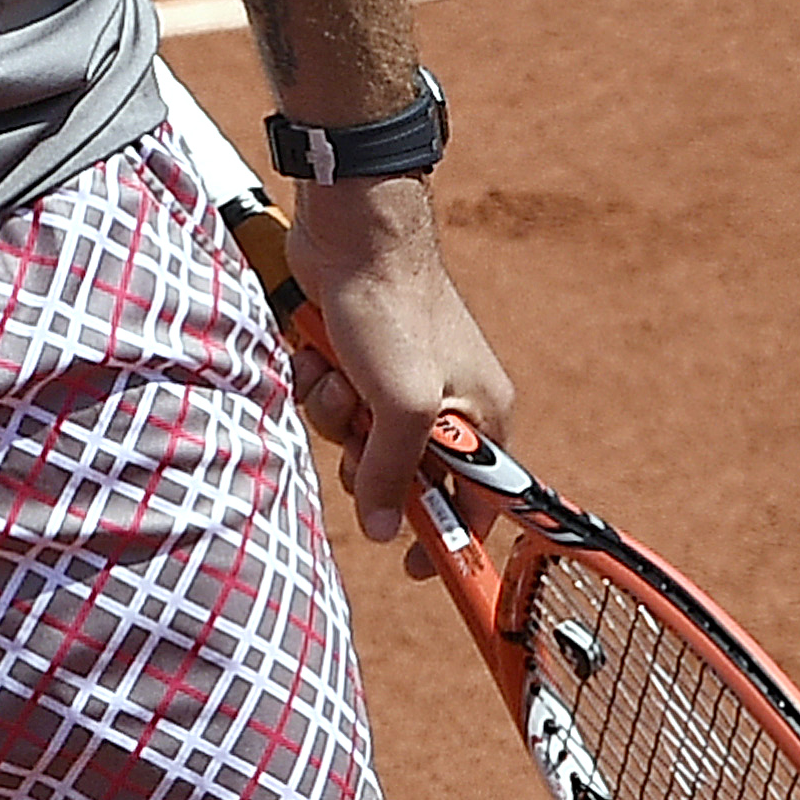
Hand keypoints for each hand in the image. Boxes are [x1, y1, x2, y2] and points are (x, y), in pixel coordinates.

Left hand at [279, 176, 513, 562]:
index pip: (479, 500)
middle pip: (402, 473)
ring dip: (334, 415)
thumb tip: (384, 529)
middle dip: (367, 461)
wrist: (352, 233)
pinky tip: (318, 354)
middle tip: (356, 437)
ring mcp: (399, 379)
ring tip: (337, 376)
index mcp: (481, 417)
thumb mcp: (401, 404)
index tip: (413, 566)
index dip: (447, 535)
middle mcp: (447, 402)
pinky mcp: (359, 359)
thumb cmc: (393, 310)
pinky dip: (319, 383)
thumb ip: (394, 471)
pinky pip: (333, 400)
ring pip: (356, 438)